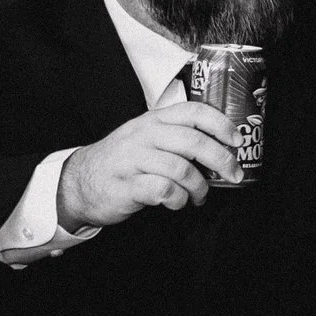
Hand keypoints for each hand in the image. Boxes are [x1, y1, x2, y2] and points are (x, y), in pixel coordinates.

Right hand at [58, 103, 241, 229]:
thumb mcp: (145, 138)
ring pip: (181, 168)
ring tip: (199, 196)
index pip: (193, 112)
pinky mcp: (126, 186)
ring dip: (199, 187)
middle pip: (193, 141)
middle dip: (221, 160)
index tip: (237, 140)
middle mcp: (144, 136)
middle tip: (233, 174)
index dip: (220, 124)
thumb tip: (221, 146)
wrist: (78, 183)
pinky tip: (177, 203)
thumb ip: (176, 136)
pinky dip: (178, 199)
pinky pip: (163, 191)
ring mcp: (133, 160)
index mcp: (153, 121)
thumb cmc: (122, 162)